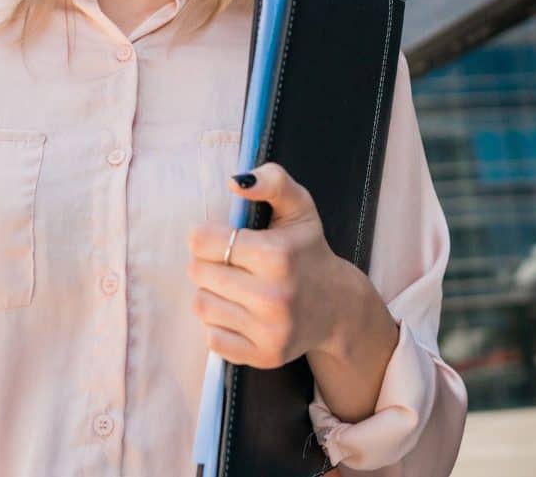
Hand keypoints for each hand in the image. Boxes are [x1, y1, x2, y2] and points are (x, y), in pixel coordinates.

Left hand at [185, 161, 367, 368]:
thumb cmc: (307, 250)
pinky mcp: (264, 356)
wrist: (338, 307)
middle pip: (197, 272)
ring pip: (201, 305)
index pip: (201, 241)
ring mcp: (270, 330)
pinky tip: (241, 312)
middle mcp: (274, 296)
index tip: (223, 237)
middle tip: (232, 263)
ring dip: (212, 293)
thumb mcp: (298, 206)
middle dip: (208, 263)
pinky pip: (212, 337)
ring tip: (237, 286)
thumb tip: (235, 182)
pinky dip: (219, 323)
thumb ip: (271, 181)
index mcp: (278, 255)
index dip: (206, 235)